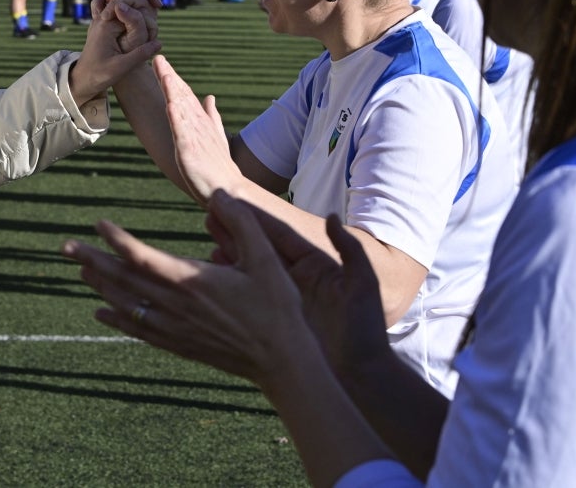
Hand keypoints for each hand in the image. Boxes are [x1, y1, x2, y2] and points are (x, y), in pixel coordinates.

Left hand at [62, 190, 312, 385]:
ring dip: (101, 285)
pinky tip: (100, 312)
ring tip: (81, 270)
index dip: (117, 240)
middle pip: (124, 280)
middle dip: (93, 261)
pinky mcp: (179, 344)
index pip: (143, 257)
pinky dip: (116, 318)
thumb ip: (241, 222)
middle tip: (66, 247)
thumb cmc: (276, 307)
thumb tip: (218, 193)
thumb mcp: (266, 258)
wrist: (281, 362)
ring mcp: (175, 328)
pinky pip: (138, 330)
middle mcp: (175, 305)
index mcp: (192, 281)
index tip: (99, 224)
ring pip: (127, 304)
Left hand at [70, 0, 161, 105]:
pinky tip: (140, 3)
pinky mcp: (104, 24)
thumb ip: (139, 55)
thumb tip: (159, 43)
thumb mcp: (120, 67)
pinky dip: (127, 2)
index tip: (157, 8)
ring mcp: (102, 19)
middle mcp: (102, 18)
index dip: (144, 3)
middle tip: (158, 3)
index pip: (128, 3)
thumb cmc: (99, 74)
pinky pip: (116, 7)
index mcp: (106, 25)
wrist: (82, 78)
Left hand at [153, 56, 243, 202]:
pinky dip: (176, 116)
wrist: (227, 187)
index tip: (160, 61)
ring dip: (171, 89)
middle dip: (168, 76)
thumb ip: (211, 115)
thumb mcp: (215, 135)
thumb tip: (209, 97)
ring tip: (161, 72)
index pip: (184, 94)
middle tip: (157, 58)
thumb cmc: (218, 164)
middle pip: (181, 95)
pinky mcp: (190, 149)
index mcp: (200, 120)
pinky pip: (182, 130)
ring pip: (181, 107)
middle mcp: (197, 123)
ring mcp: (194, 135)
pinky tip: (169, 103)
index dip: (172, 77)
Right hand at [220, 208, 385, 384]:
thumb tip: (330, 216)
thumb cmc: (367, 329)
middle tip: (211, 211)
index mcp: (317, 264)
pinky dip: (230, 282)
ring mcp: (284, 299)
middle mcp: (297, 277)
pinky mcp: (276, 319)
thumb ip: (349, 249)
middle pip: (261, 247)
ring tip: (208, 235)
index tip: (236, 200)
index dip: (258, 218)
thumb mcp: (364, 284)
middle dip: (237, 229)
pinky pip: (249, 295)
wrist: (362, 375)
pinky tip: (213, 271)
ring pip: (252, 269)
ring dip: (230, 252)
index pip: (281, 235)